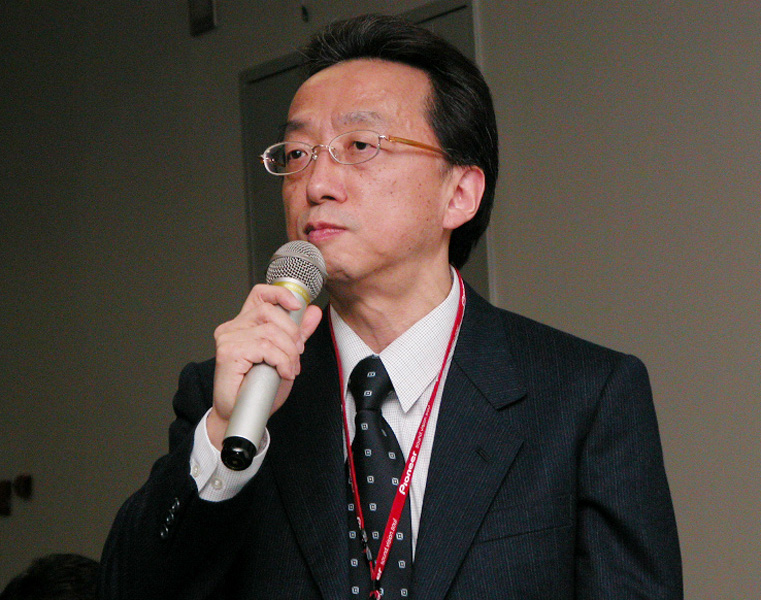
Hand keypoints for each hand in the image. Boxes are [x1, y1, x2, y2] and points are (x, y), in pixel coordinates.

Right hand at [207, 283, 321, 449]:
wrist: (240, 414)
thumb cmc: (258, 388)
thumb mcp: (285, 356)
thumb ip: (297, 334)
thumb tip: (312, 312)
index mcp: (245, 323)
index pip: (260, 294)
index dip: (280, 293)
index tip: (298, 306)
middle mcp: (233, 327)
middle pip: (270, 311)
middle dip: (292, 333)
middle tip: (297, 353)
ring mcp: (228, 339)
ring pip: (270, 332)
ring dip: (288, 353)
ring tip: (290, 368)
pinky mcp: (228, 353)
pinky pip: (265, 348)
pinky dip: (281, 361)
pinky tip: (283, 373)